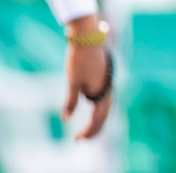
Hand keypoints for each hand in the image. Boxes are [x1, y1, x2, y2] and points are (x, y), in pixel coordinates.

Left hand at [62, 16, 112, 139]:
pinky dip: (99, 107)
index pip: (97, 118)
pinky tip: (92, 105)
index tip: (78, 140)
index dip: (88, 131)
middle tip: (83, 139)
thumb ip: (70, 101)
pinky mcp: (105, 75)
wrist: (88, 36)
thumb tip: (66, 119)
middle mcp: (108, 88)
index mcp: (101, 92)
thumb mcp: (72, 82)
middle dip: (95, 128)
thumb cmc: (79, 59)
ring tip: (89, 127)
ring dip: (98, 118)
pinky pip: (105, 97)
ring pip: (105, 106)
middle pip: (104, 114)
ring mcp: (108, 81)